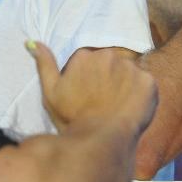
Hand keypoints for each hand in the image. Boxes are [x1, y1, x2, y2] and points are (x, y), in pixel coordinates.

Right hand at [28, 41, 157, 134]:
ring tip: (117, 106)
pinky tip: (131, 108)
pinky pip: (146, 83)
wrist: (100, 139)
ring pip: (129, 72)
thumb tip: (33, 42)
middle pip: (111, 63)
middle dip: (109, 78)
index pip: (91, 61)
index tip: (89, 94)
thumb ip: (45, 64)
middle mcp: (109, 54)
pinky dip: (140, 94)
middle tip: (103, 101)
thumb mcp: (51, 92)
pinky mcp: (148, 80)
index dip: (91, 79)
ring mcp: (130, 66)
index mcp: (85, 55)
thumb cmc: (72, 117)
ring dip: (125, 85)